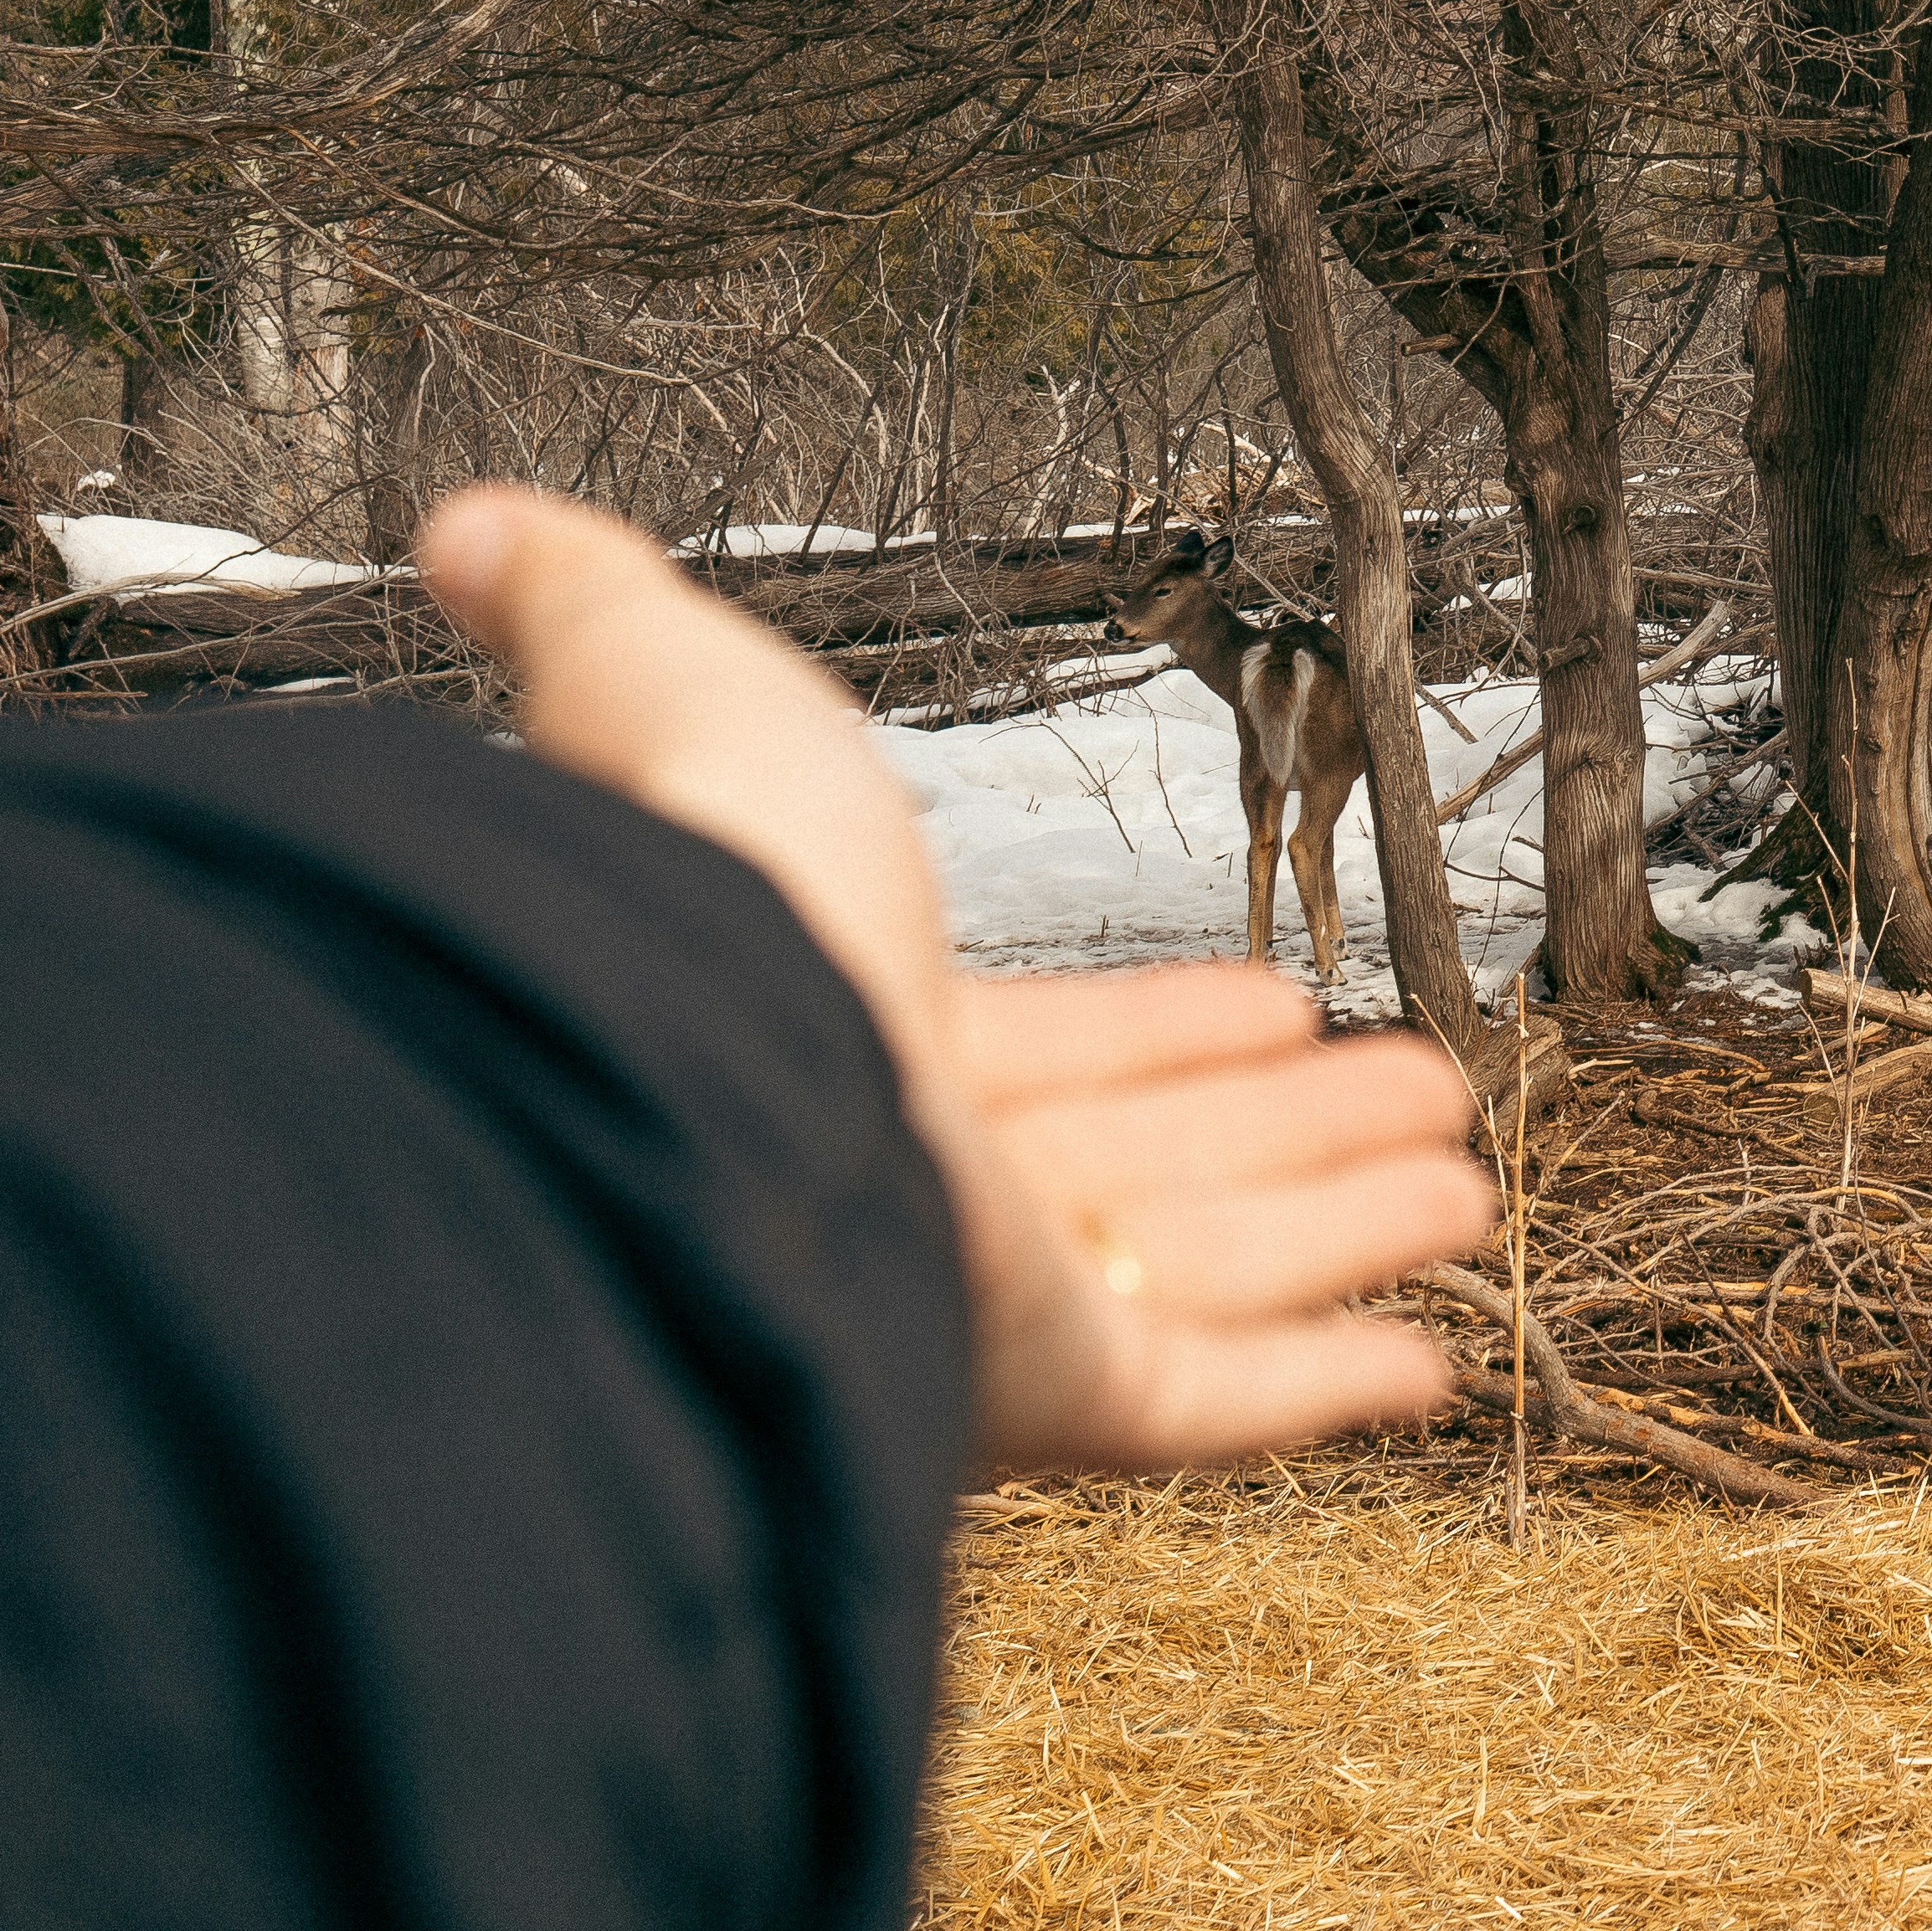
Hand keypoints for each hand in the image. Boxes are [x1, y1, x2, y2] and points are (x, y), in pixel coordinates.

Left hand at [416, 485, 1491, 1469]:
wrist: (677, 1074)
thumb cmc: (684, 893)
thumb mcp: (664, 687)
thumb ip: (593, 610)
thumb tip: (464, 526)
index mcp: (840, 1033)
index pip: (1035, 1052)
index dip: (1157, 1031)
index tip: (1266, 1007)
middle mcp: (908, 1178)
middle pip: (1147, 1165)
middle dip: (1288, 1131)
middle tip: (1412, 1094)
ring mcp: (980, 1300)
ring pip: (1208, 1272)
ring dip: (1344, 1230)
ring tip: (1467, 1183)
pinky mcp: (1045, 1389)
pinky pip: (1213, 1404)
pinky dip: (1328, 1385)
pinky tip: (1432, 1359)